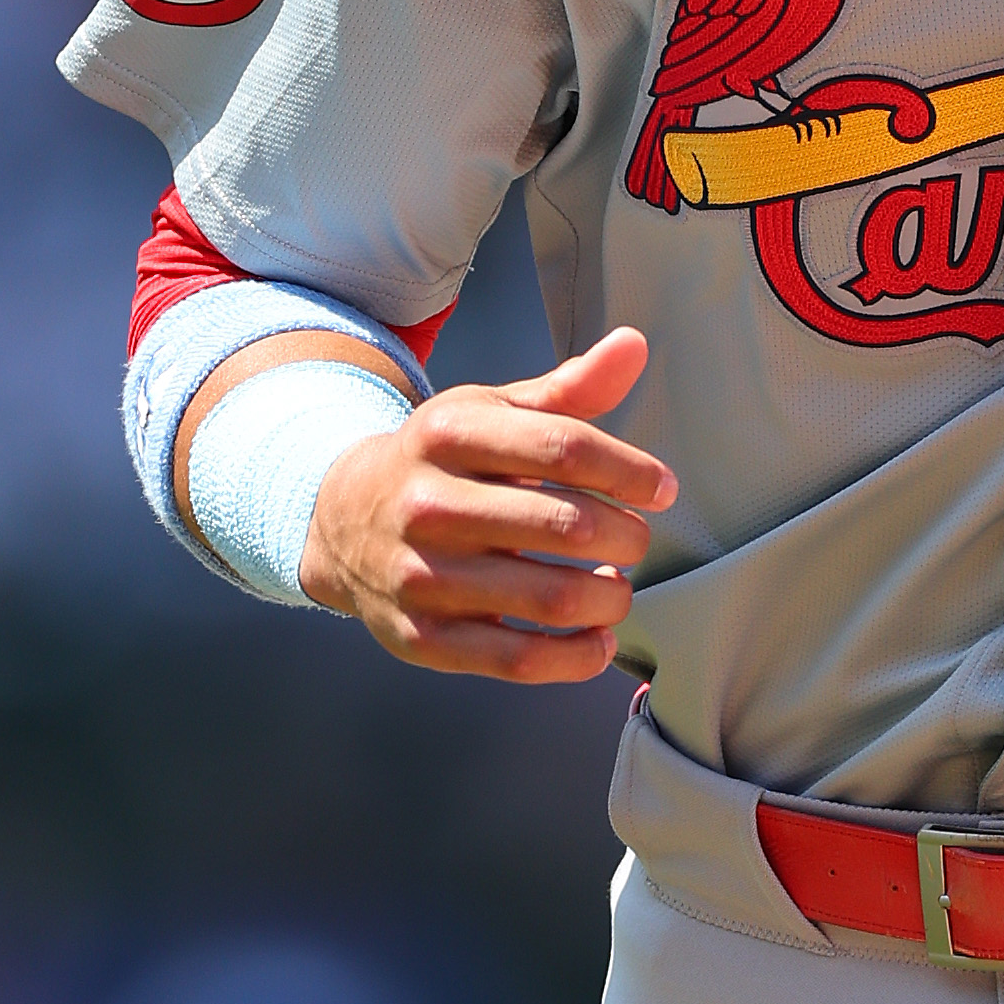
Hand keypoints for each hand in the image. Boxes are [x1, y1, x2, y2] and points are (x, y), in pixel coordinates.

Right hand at [298, 327, 677, 682]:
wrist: (340, 517)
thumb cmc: (443, 460)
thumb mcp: (493, 411)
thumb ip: (569, 387)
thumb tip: (634, 345)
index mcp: (449, 434)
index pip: (566, 447)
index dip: (630, 471)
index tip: (662, 489)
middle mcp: (429, 504)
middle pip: (566, 525)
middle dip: (627, 535)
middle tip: (636, 538)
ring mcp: (421, 576)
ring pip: (550, 598)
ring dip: (610, 596)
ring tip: (618, 585)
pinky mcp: (421, 637)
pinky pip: (516, 659)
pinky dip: (575, 657)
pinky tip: (598, 639)